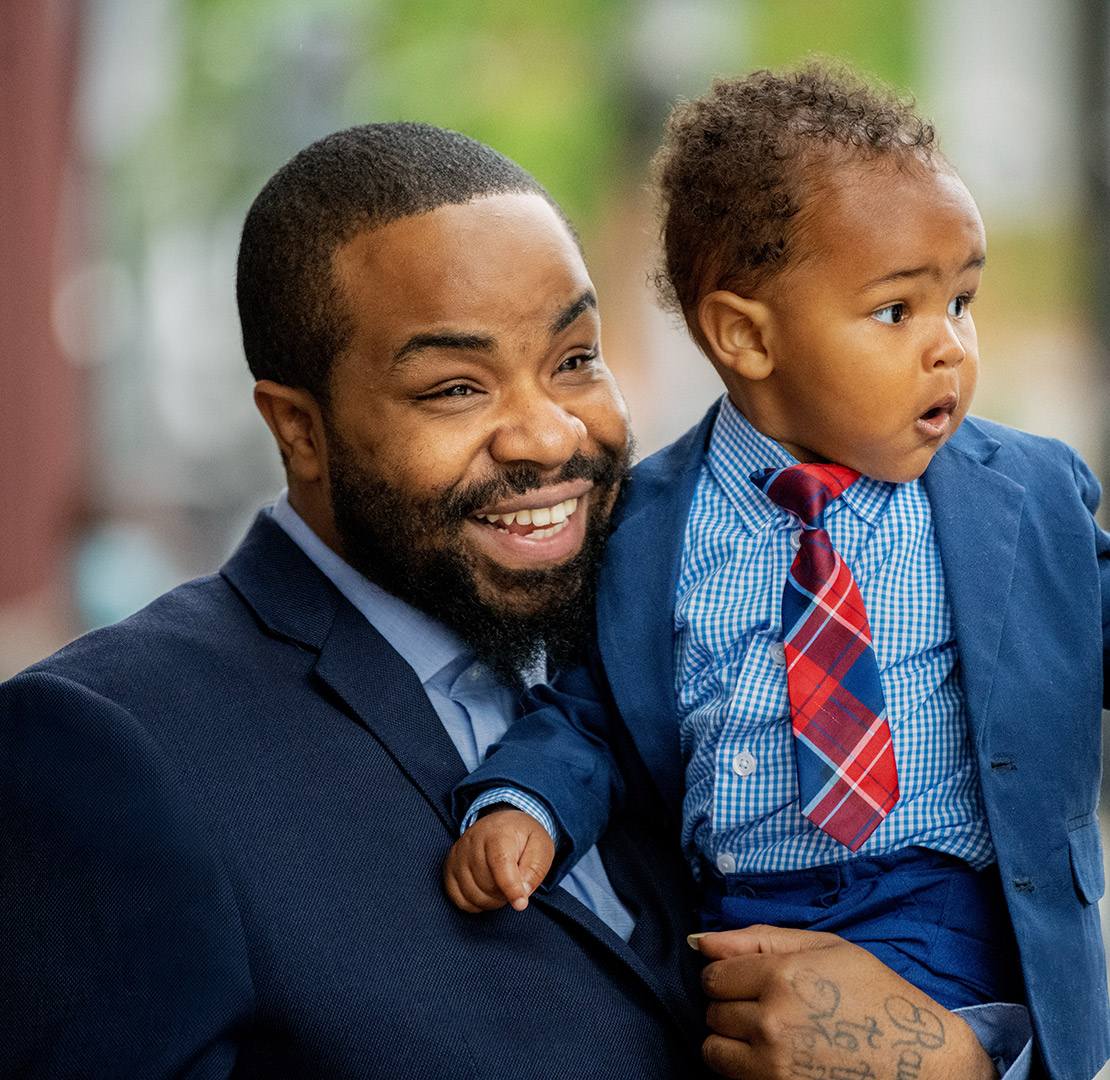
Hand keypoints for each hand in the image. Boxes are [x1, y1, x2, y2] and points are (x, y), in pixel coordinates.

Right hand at [443, 808, 554, 912]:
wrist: (502, 824)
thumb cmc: (523, 838)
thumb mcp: (542, 846)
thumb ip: (535, 869)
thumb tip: (523, 892)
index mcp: (498, 833)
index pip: (501, 863)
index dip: (511, 887)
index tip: (521, 904)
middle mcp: (473, 841)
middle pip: (487, 884)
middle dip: (505, 894)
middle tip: (515, 883)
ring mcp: (458, 854)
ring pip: (472, 894)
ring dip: (491, 901)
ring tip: (501, 887)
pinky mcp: (449, 867)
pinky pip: (457, 898)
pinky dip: (474, 903)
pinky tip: (486, 893)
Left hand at [692, 925, 997, 1079]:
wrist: (923, 1063)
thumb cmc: (877, 996)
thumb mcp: (826, 948)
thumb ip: (759, 939)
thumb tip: (701, 940)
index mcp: (782, 976)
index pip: (714, 974)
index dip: (727, 975)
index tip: (747, 980)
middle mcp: (772, 1021)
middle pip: (712, 1010)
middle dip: (731, 1005)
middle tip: (766, 1007)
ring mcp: (774, 1064)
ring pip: (713, 1047)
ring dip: (731, 1039)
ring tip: (766, 1034)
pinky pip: (732, 1078)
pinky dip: (743, 1068)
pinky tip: (773, 1058)